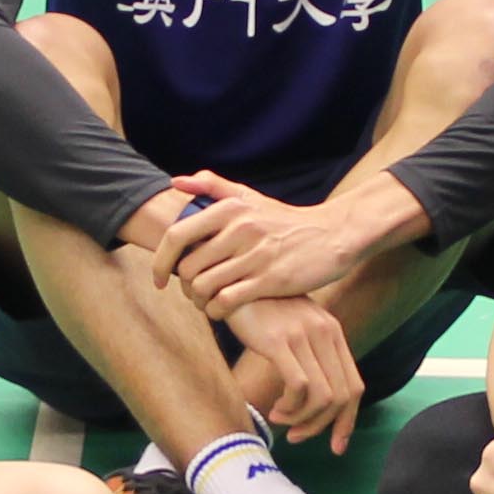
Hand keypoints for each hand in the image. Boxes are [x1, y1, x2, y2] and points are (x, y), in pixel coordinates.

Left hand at [158, 172, 376, 317]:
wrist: (333, 235)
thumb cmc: (285, 220)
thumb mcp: (251, 196)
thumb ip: (213, 186)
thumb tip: (175, 182)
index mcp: (230, 209)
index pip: (176, 236)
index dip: (159, 261)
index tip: (160, 279)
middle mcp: (240, 229)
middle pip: (188, 268)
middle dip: (184, 288)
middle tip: (192, 295)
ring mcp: (256, 255)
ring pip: (204, 287)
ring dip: (199, 302)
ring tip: (206, 304)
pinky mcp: (271, 279)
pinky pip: (226, 302)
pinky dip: (216, 312)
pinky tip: (222, 312)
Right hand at [225, 296, 368, 453]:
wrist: (229, 280)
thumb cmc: (257, 308)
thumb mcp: (292, 326)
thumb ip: (308, 353)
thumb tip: (313, 397)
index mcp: (332, 332)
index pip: (354, 386)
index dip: (347, 421)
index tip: (335, 446)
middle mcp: (325, 333)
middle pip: (342, 397)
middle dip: (322, 427)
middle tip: (297, 437)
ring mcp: (304, 336)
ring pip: (323, 397)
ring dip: (302, 420)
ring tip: (280, 418)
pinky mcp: (280, 341)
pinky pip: (299, 387)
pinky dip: (290, 407)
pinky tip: (273, 408)